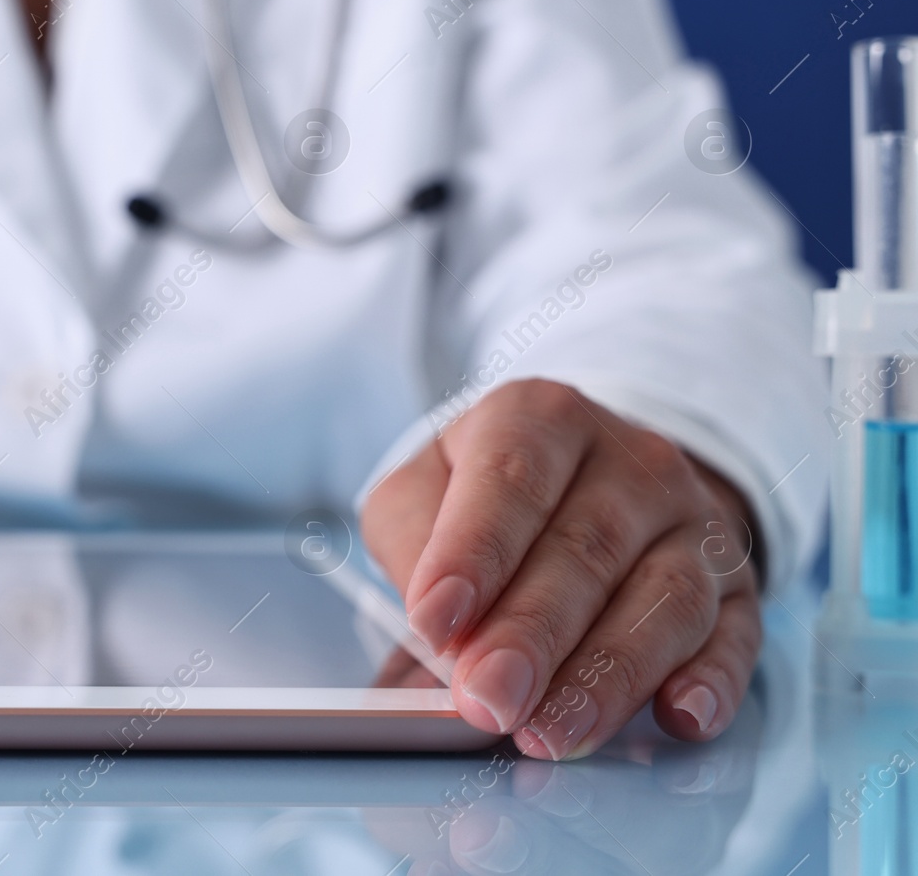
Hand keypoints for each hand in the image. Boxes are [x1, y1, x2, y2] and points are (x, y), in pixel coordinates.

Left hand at [362, 379, 759, 759]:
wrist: (603, 474)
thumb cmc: (494, 494)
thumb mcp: (426, 489)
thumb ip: (414, 545)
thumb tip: (432, 630)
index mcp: (539, 419)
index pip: (509, 480)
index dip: (473, 553)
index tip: (435, 621)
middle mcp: (629, 460)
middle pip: (586, 550)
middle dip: (532, 635)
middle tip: (488, 699)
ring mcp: (693, 521)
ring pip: (665, 599)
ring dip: (607, 677)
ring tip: (551, 732)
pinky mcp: (736, 584)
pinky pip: (734, 636)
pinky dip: (711, 681)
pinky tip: (679, 718)